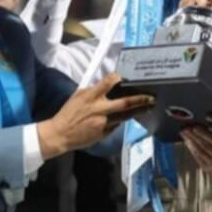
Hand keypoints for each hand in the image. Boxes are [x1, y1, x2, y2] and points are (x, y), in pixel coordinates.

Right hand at [38, 74, 153, 159]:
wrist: (60, 134)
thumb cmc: (69, 112)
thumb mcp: (79, 96)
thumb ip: (94, 91)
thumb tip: (109, 85)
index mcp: (91, 96)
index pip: (109, 82)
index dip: (119, 78)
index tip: (126, 77)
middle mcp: (100, 109)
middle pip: (125, 103)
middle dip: (140, 100)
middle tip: (151, 97)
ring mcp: (103, 123)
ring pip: (125, 116)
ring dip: (138, 111)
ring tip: (148, 107)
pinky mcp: (104, 133)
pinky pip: (116, 125)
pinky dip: (121, 120)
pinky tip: (127, 117)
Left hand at [181, 125, 211, 180]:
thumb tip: (209, 120)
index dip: (203, 133)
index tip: (195, 126)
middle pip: (204, 145)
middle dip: (193, 136)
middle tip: (185, 128)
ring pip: (199, 151)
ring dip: (190, 141)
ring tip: (183, 133)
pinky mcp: (206, 168)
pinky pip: (197, 157)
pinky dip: (191, 148)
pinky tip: (187, 141)